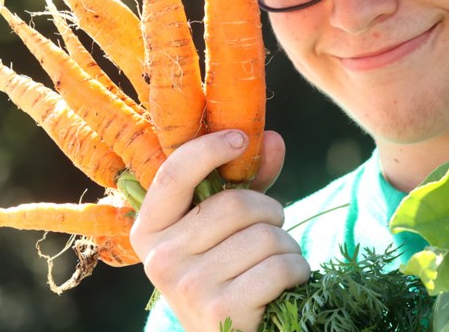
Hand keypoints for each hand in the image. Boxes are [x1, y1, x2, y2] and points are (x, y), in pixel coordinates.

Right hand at [130, 130, 310, 331]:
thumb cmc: (227, 272)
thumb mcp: (225, 227)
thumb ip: (246, 182)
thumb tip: (271, 138)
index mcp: (150, 230)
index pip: (174, 175)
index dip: (209, 149)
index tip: (240, 138)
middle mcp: (161, 259)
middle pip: (235, 205)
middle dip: (270, 212)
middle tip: (272, 230)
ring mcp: (188, 287)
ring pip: (265, 236)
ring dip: (287, 245)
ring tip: (275, 262)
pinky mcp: (222, 311)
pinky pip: (280, 267)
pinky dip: (297, 269)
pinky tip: (288, 283)